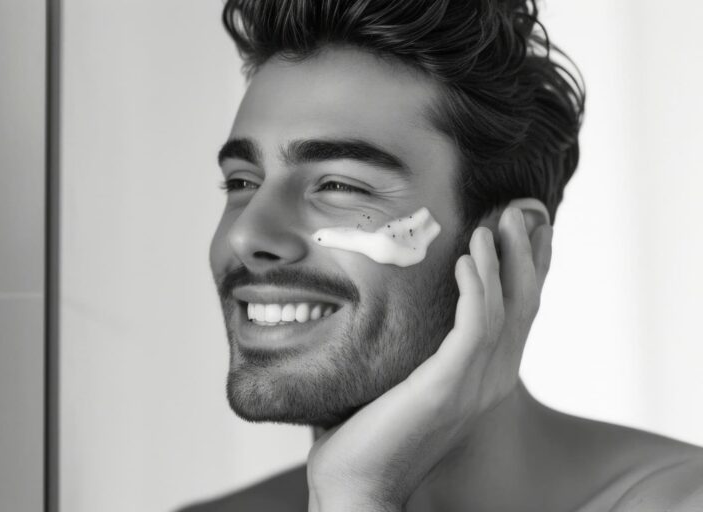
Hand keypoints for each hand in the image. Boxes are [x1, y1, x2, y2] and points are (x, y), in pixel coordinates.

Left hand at [305, 206, 553, 511]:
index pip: (517, 315)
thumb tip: (384, 307)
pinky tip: (466, 258)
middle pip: (524, 306)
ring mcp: (474, 387)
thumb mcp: (399, 379)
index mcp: (481, 380)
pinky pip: (475, 327)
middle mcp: (489, 383)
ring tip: (494, 221)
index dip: (527, 270)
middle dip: (526, 255)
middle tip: (520, 209)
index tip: (526, 228)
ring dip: (502, 261)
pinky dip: (476, 288)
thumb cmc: (367, 435)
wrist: (355, 485)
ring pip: (505, 310)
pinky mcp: (447, 387)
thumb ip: (410, 347)